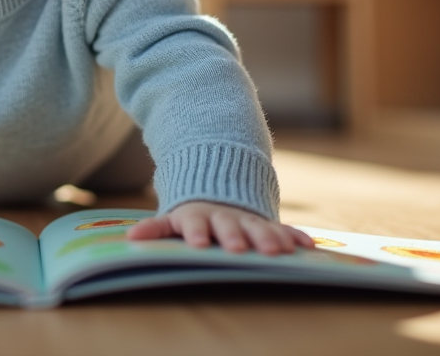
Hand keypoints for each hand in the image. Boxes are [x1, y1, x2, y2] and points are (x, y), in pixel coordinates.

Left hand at [126, 201, 313, 254]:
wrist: (222, 187)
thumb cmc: (194, 215)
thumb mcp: (173, 218)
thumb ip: (155, 229)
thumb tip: (131, 240)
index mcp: (199, 217)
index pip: (195, 224)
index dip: (196, 233)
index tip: (196, 244)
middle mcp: (225, 217)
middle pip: (229, 226)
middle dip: (234, 236)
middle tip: (238, 249)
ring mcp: (248, 219)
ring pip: (259, 227)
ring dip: (268, 238)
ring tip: (278, 251)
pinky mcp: (267, 223)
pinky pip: (284, 229)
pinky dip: (294, 237)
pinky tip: (307, 247)